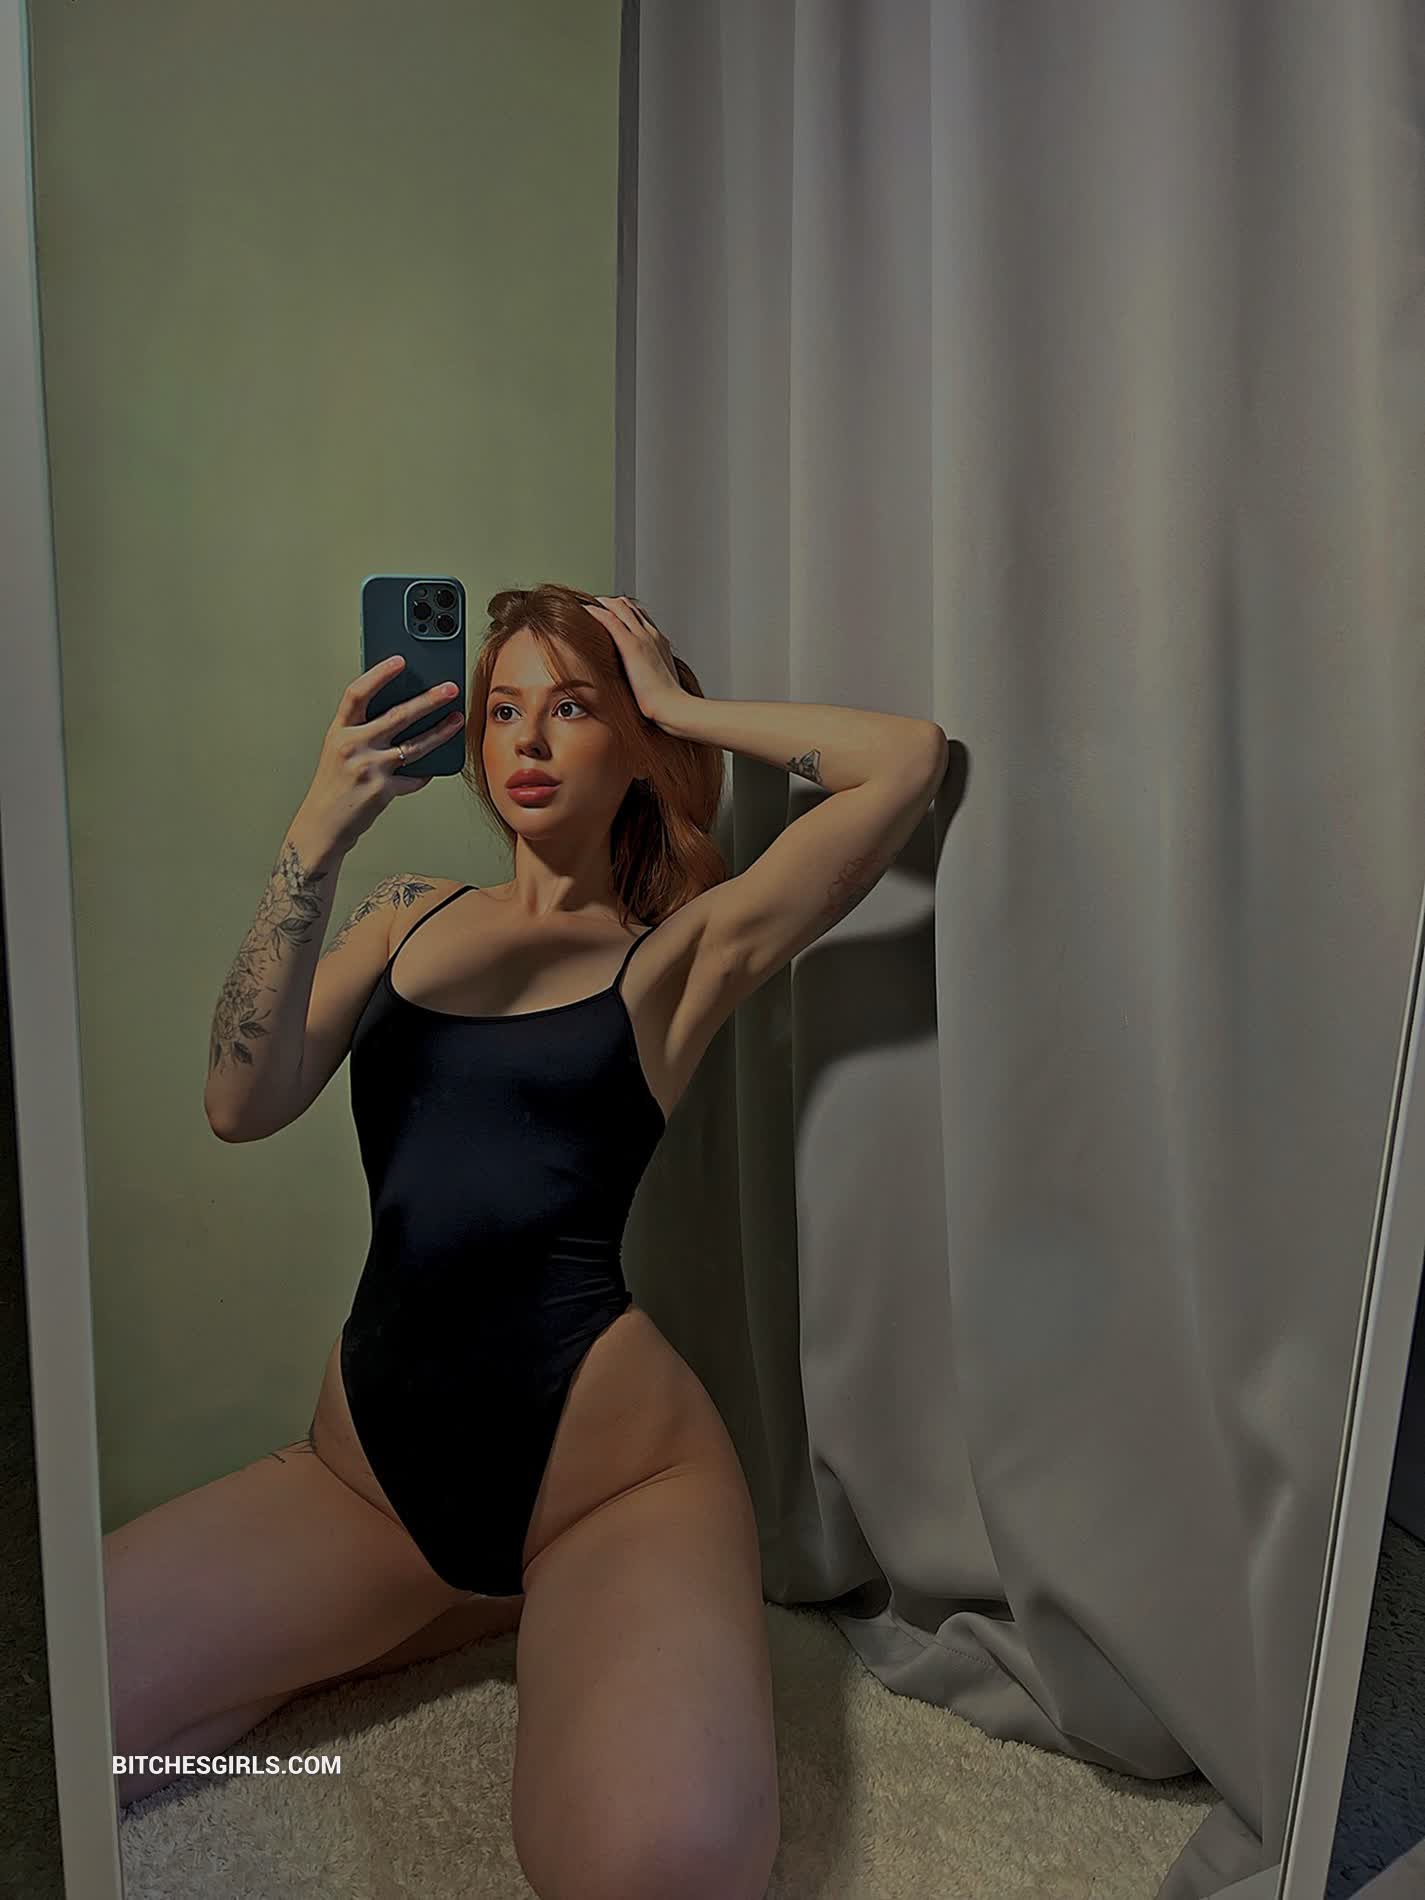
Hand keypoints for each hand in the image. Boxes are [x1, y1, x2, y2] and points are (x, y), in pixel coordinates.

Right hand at [298, 655, 463, 851]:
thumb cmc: (333, 785)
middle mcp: (353, 746)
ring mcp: (369, 768)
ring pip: (415, 745)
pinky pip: (414, 777)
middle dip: (428, 699)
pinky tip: (434, 765)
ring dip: (441, 732)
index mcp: (339, 731)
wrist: (323, 824)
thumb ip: (362, 730)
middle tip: (449, 688)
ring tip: (457, 720)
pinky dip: (425, 772)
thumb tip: (401, 709)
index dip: (378, 674)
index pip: (358, 694)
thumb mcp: (339, 750)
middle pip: (397, 716)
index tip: (399, 661)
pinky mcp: (383, 790)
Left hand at [577, 595, 686, 727]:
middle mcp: (651, 634)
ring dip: (600, 603)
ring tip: (583, 605)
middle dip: (609, 603)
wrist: (672, 705)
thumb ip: (647, 674)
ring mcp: (642, 637)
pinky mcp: (631, 645)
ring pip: (619, 606)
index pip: (639, 616)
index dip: (622, 612)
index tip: (607, 614)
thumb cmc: (665, 701)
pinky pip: (610, 619)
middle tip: (590, 607)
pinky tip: (582, 611)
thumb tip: (637, 683)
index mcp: (658, 642)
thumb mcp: (658, 681)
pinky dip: (595, 611)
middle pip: (629, 606)